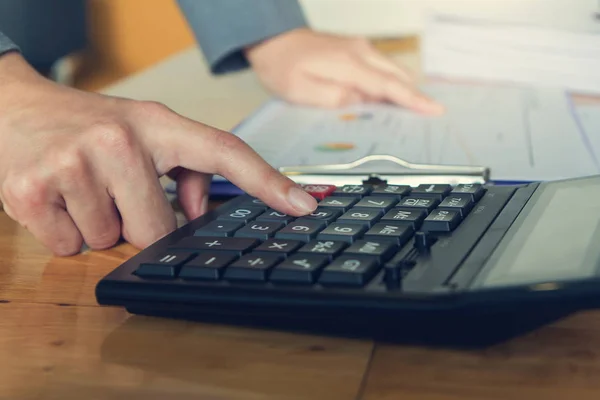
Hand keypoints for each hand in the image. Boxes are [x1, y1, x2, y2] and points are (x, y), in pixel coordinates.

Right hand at [0, 53, 317, 255]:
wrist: (14, 107)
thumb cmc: (88, 124)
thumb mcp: (141, 133)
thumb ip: (183, 171)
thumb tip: (198, 213)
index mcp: (156, 125)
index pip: (225, 152)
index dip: (269, 182)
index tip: (305, 205)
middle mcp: (119, 140)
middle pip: (158, 229)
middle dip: (138, 222)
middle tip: (113, 189)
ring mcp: (74, 164)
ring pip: (110, 241)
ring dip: (98, 225)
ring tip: (82, 188)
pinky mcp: (32, 191)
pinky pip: (69, 246)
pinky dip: (64, 232)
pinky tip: (56, 198)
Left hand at [244, 28, 443, 113]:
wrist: (273, 39)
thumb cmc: (283, 67)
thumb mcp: (302, 91)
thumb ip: (335, 99)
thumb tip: (361, 102)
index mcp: (349, 64)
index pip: (389, 85)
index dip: (413, 100)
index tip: (434, 110)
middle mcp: (361, 52)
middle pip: (398, 76)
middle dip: (414, 97)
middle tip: (428, 119)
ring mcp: (360, 48)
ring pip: (393, 71)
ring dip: (403, 90)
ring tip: (412, 114)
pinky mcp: (357, 50)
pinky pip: (382, 68)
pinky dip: (390, 83)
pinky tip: (388, 100)